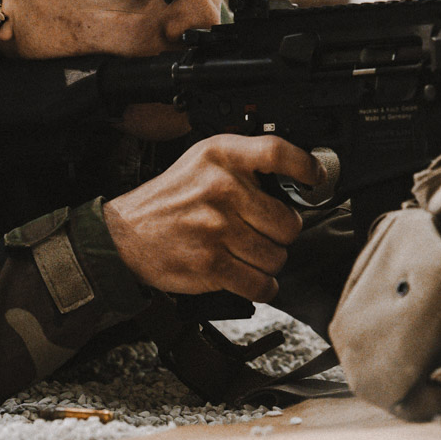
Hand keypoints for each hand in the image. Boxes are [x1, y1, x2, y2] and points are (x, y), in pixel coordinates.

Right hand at [103, 134, 320, 301]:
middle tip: (262, 232)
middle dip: (280, 234)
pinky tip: (251, 278)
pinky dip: (262, 287)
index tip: (315, 179)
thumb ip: (245, 163)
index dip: (305, 167)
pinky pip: (260, 284)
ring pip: (276, 256)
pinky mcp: (211, 263)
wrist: (125, 234)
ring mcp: (217, 227)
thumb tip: (294, 179)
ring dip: (268, 262)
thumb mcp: (203, 161)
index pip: (277, 152)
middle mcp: (222, 188)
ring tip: (248, 254)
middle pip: (288, 222)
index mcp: (222, 156)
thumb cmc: (171, 199)